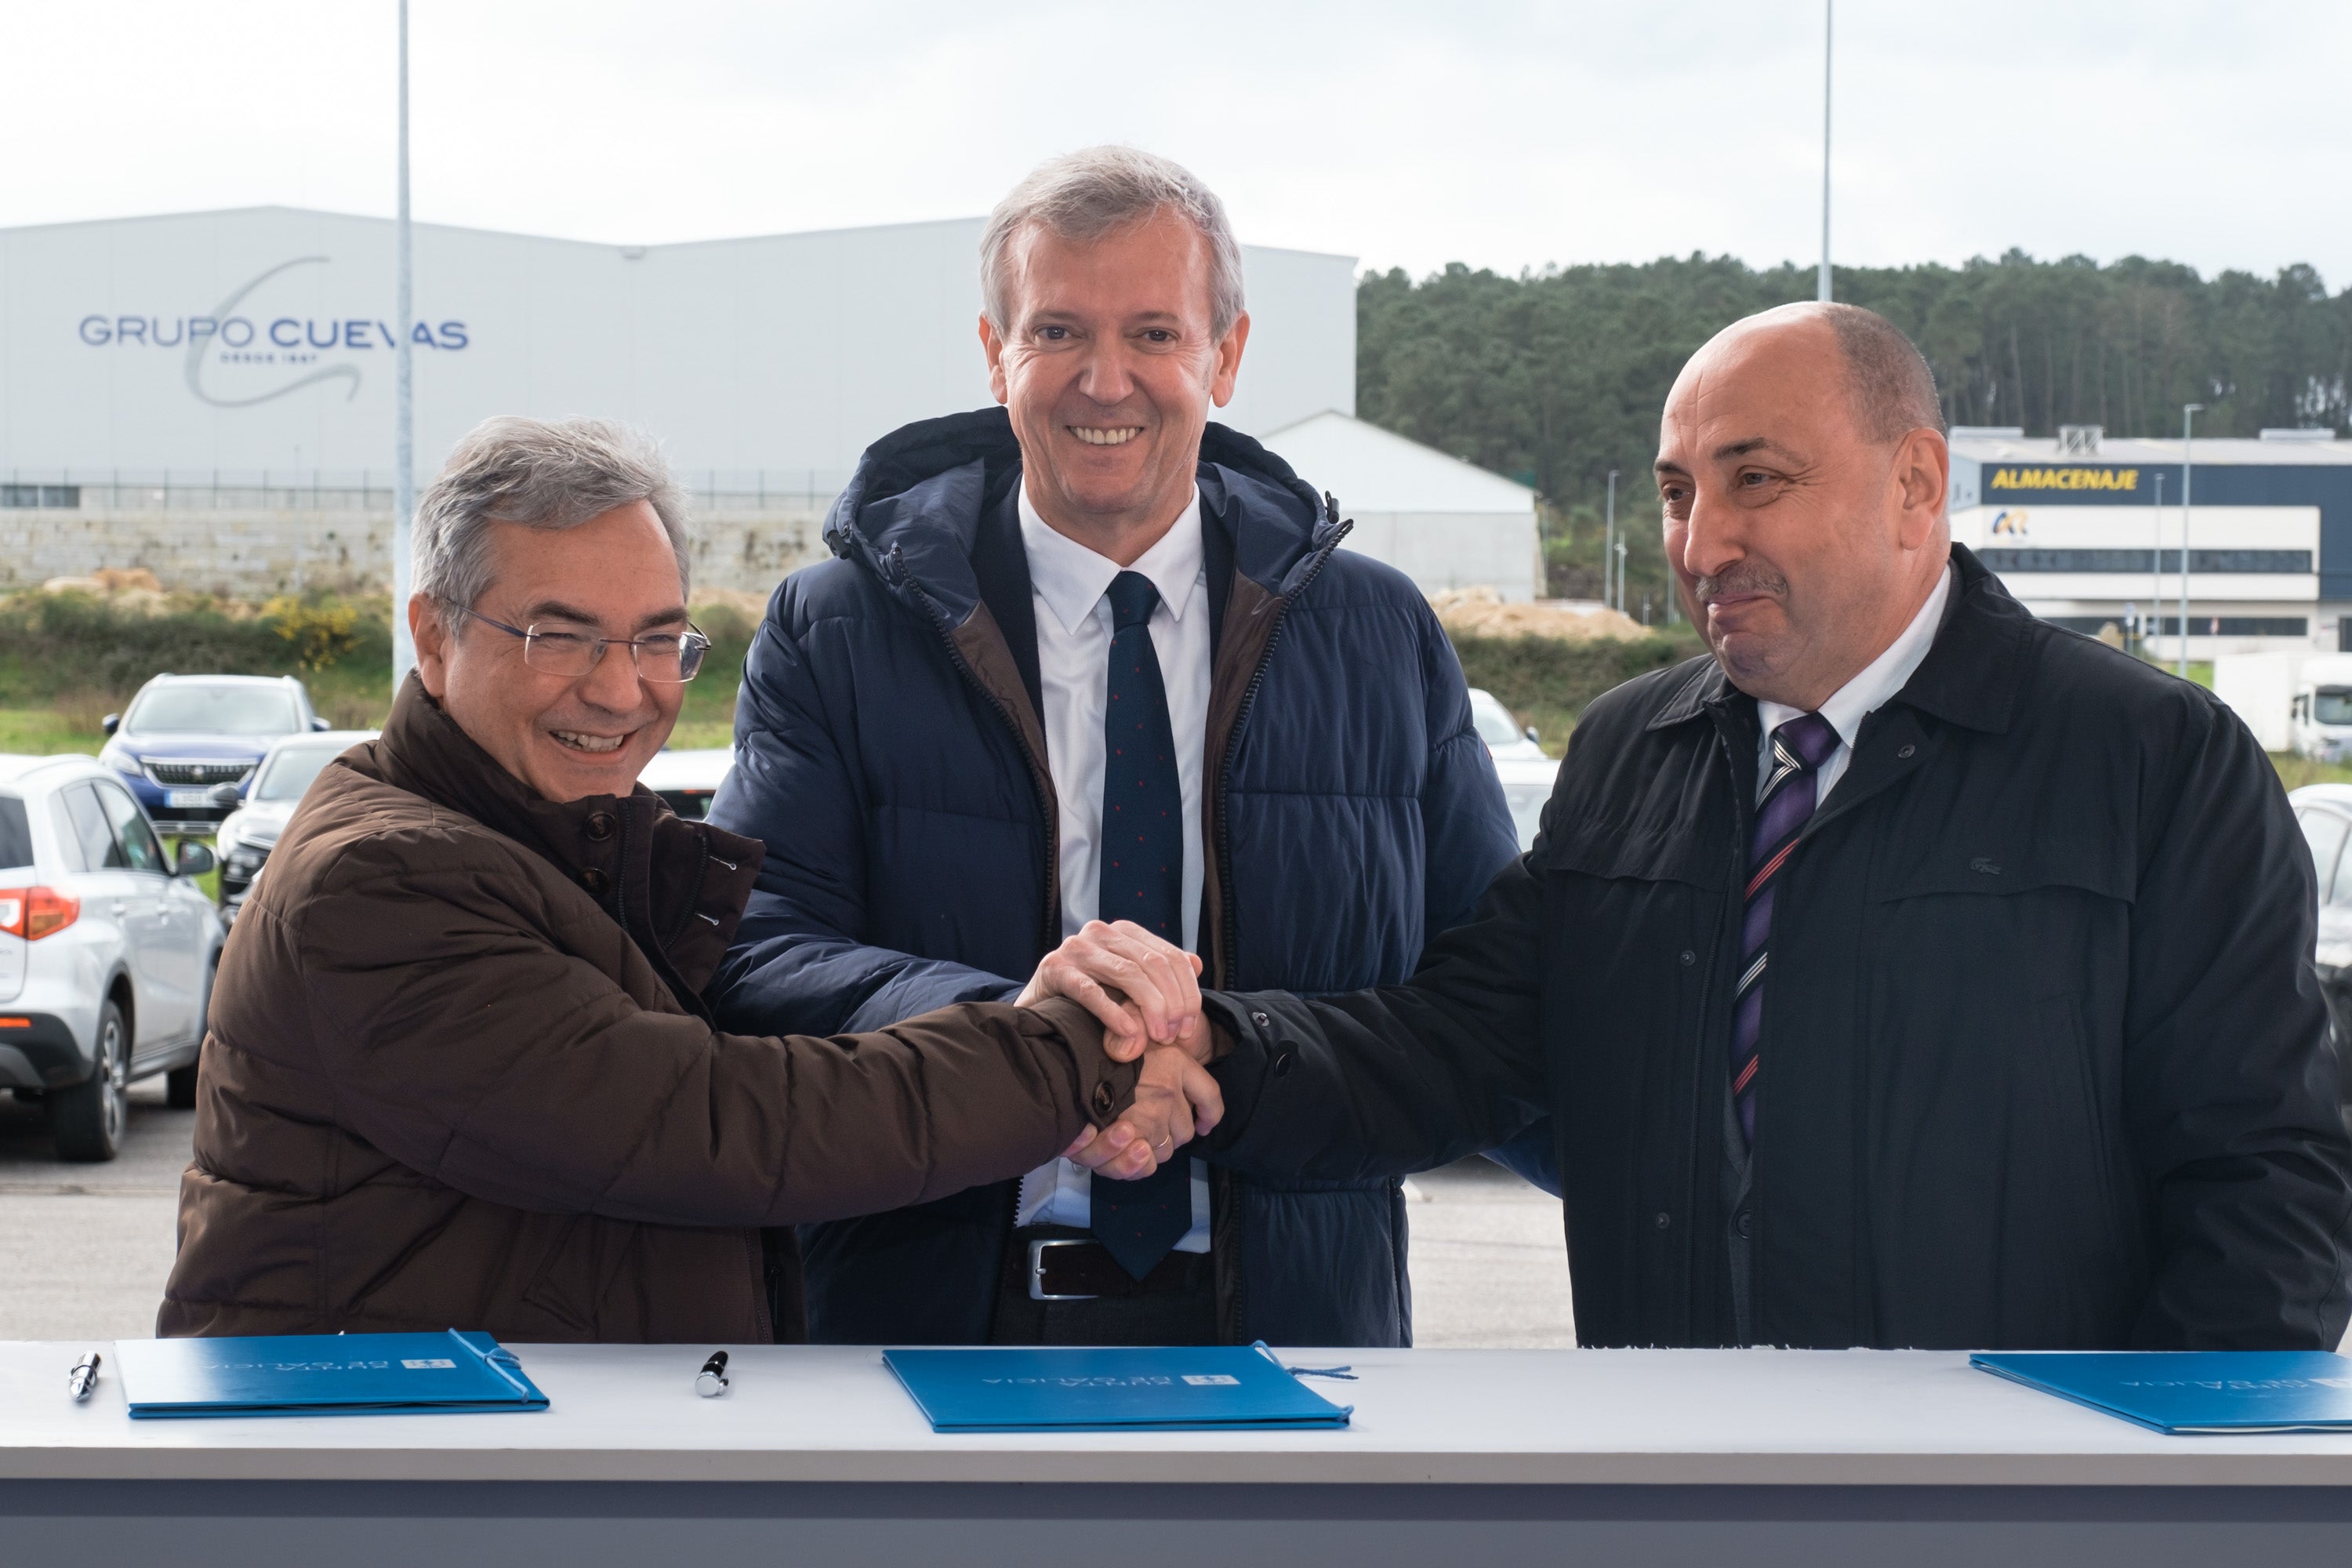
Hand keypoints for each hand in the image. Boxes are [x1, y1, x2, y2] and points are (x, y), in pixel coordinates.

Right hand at [1019, 919, 1203, 1062]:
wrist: (1039, 1011)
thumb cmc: (1090, 1001)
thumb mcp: (1128, 984)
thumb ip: (1160, 973)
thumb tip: (1196, 963)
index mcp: (1123, 931)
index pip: (1170, 956)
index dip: (1187, 991)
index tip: (1188, 1026)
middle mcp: (1101, 932)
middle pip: (1153, 963)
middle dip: (1172, 1002)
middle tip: (1175, 1035)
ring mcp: (1076, 948)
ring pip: (1128, 974)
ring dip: (1150, 1008)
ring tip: (1159, 1037)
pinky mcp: (1054, 968)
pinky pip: (1091, 990)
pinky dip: (1114, 1013)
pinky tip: (1129, 1033)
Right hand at [1063, 1045, 1223, 1178]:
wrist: (1064, 1062)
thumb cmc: (1096, 1049)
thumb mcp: (1132, 1032)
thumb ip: (1153, 1051)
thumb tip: (1180, 1093)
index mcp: (1175, 1063)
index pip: (1210, 1097)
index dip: (1209, 1113)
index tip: (1204, 1123)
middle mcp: (1169, 1092)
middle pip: (1185, 1131)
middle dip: (1168, 1132)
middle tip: (1143, 1122)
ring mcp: (1151, 1118)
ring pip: (1164, 1150)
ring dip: (1148, 1149)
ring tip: (1124, 1135)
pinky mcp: (1130, 1142)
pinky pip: (1145, 1165)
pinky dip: (1135, 1164)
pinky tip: (1122, 1150)